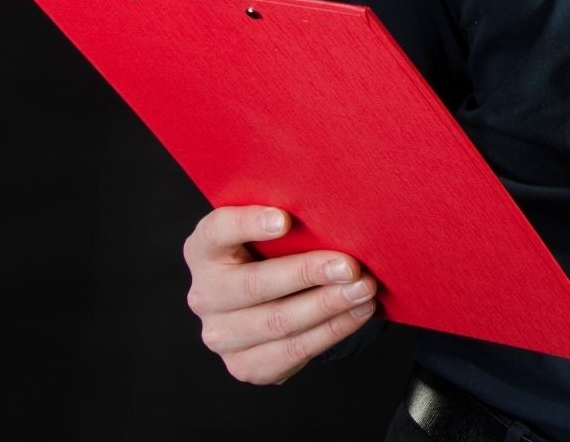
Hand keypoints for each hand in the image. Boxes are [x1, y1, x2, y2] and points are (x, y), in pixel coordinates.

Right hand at [183, 205, 380, 385]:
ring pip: (277, 322)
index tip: (285, 220)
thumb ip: (291, 217)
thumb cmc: (279, 251)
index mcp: (205, 250)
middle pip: (255, 285)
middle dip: (308, 274)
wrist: (274, 301)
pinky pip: (292, 351)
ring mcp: (221, 334)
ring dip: (327, 306)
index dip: (248, 224)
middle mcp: (205, 294)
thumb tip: (339, 205)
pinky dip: (332, 330)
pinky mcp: (244, 364)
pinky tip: (358, 312)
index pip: (217, 231)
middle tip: (350, 267)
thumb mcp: (276, 230)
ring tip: (364, 290)